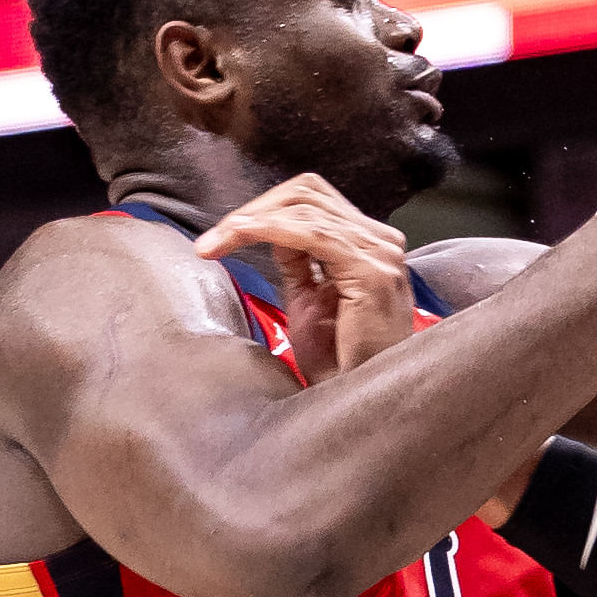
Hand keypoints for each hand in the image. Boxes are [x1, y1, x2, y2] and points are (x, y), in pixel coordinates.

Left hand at [193, 174, 416, 378]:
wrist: (359, 402)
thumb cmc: (340, 364)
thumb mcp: (310, 302)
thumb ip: (297, 262)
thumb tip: (269, 231)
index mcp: (370, 246)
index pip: (314, 202)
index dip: (267, 209)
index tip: (226, 234)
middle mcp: (381, 242)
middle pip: (308, 194)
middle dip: (255, 209)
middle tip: (215, 237)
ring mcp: (380, 254)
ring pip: (305, 208)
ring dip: (251, 220)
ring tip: (215, 242)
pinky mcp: (371, 271)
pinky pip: (310, 233)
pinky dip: (267, 229)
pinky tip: (237, 237)